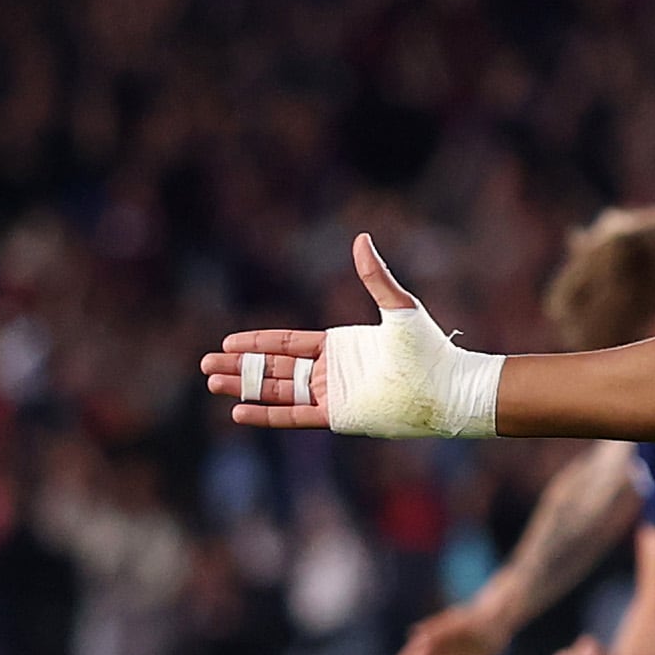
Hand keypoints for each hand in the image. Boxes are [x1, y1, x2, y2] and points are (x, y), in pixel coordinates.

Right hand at [201, 235, 500, 436]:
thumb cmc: (428, 347)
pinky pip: (295, 417)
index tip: (227, 342)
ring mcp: (334, 394)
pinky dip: (268, 414)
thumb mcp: (399, 307)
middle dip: (240, 367)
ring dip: (245, 388)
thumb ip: (374, 276)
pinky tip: (239, 411)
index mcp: (340, 345)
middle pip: (274, 368)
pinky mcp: (340, 416)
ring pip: (279, 391)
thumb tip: (361, 238)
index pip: (287, 344)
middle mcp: (332, 371)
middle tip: (206, 365)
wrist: (448, 386)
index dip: (256, 343)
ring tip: (213, 382)